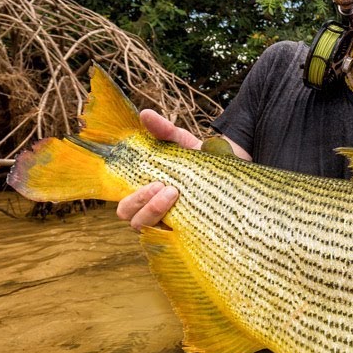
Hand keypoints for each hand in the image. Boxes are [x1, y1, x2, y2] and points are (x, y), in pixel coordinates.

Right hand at [116, 109, 200, 230]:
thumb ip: (164, 130)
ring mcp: (163, 225)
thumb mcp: (181, 143)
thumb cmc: (196, 161)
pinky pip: (167, 238)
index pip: (123, 201)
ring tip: (174, 193)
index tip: (149, 181)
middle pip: (128, 216)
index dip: (127, 197)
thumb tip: (145, 114)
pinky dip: (173, 228)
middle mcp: (148, 211)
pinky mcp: (180, 234)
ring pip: (143, 227)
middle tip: (164, 186)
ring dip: (154, 211)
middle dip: (140, 202)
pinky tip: (187, 215)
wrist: (228, 176)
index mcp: (142, 191)